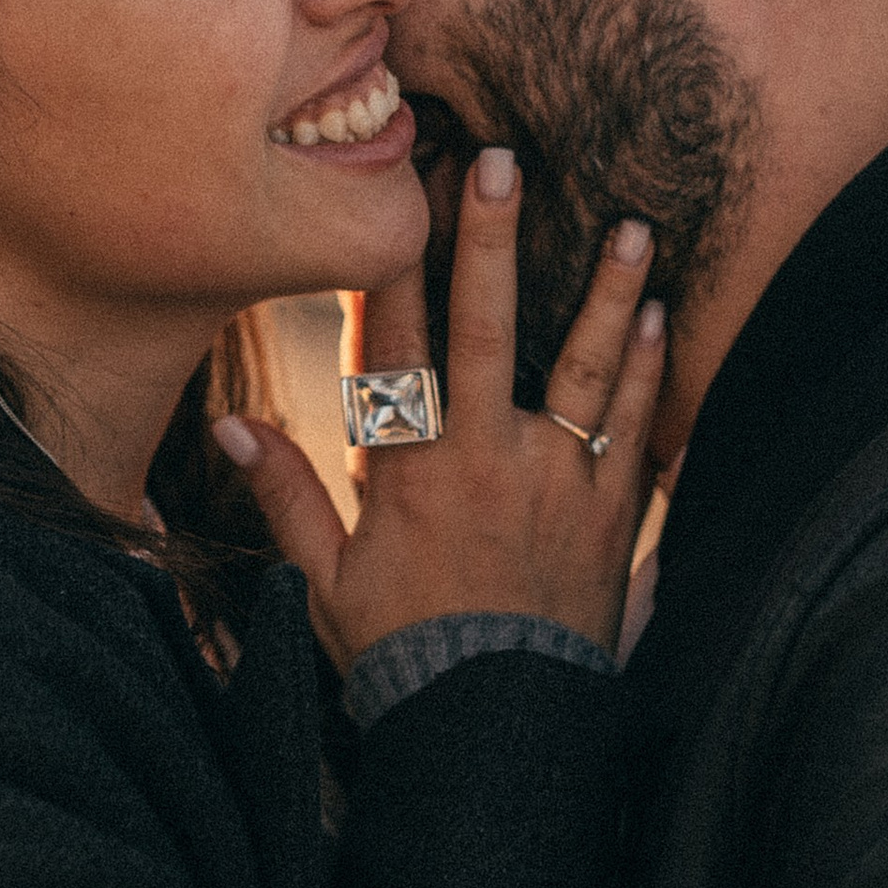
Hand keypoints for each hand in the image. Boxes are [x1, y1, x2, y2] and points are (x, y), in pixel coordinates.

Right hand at [218, 148, 664, 670]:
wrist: (496, 724)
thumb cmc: (403, 652)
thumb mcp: (327, 579)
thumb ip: (287, 497)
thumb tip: (227, 430)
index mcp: (408, 469)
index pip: (395, 346)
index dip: (397, 264)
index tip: (401, 192)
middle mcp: (484, 459)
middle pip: (485, 328)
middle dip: (491, 241)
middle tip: (502, 162)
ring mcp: (555, 481)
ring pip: (583, 367)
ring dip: (606, 292)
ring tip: (632, 226)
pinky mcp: (609, 513)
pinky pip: (635, 427)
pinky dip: (648, 372)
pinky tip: (660, 316)